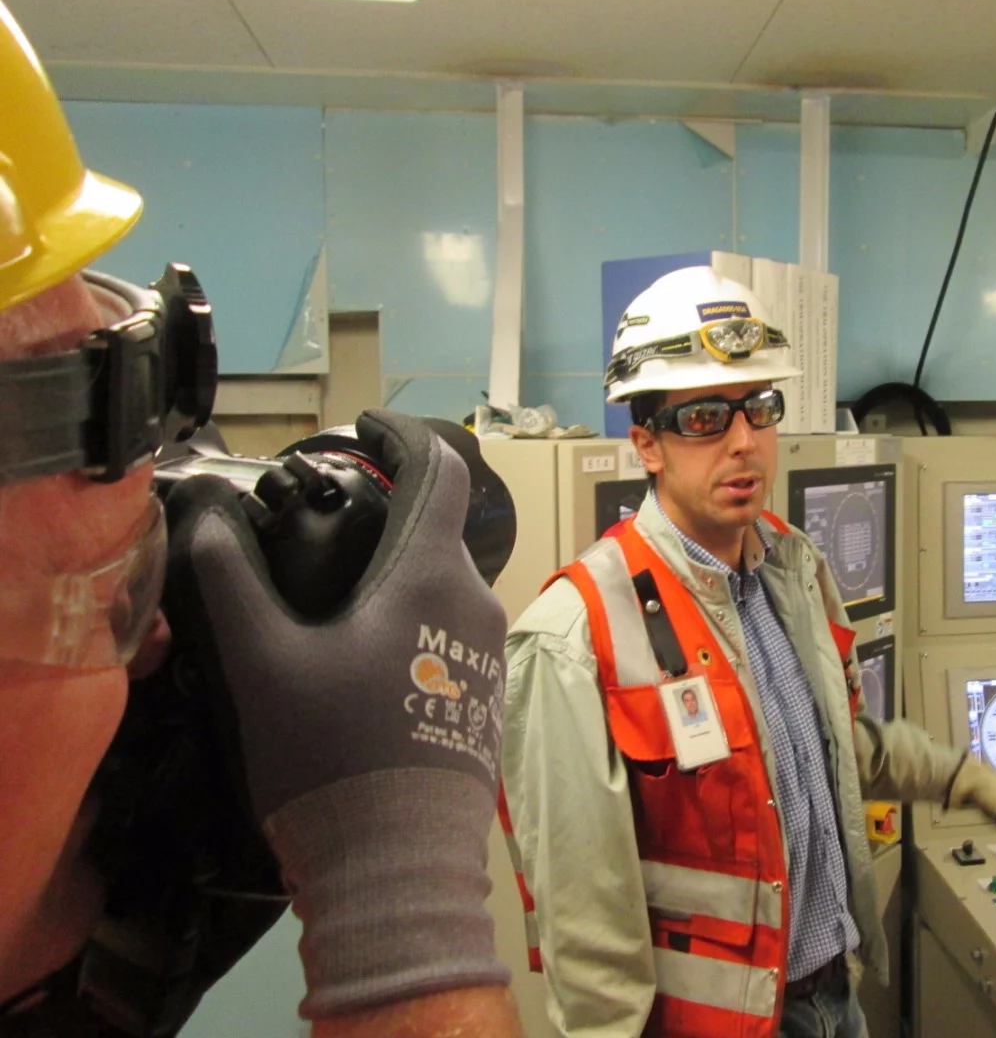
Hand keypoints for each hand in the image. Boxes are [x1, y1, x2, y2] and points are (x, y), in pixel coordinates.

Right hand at [164, 409, 509, 1017]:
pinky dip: (411, 614)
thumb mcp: (264, 663)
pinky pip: (450, 627)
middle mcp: (476, 601)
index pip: (437, 467)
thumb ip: (232, 578)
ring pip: (444, 581)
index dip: (399, 433)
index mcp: (431, 576)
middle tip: (322, 518)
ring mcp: (489, 650)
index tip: (360, 426)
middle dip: (385, 510)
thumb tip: (209, 511)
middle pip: (437, 527)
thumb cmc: (332, 758)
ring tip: (332, 588)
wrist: (399, 865)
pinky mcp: (484, 692)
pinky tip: (364, 649)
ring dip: (396, 568)